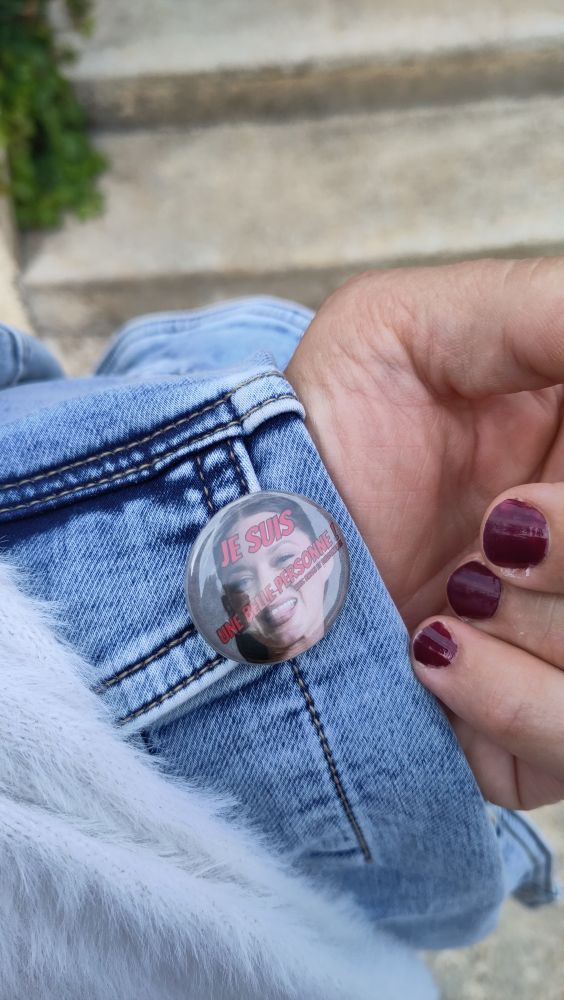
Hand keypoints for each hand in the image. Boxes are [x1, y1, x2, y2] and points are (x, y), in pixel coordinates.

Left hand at [285, 258, 563, 809]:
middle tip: (498, 528)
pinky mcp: (529, 730)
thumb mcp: (406, 329)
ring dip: (546, 626)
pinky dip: (514, 702)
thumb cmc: (315, 426)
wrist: (241, 549)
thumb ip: (544, 311)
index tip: (518, 500)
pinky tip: (436, 654)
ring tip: (454, 594)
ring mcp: (559, 642)